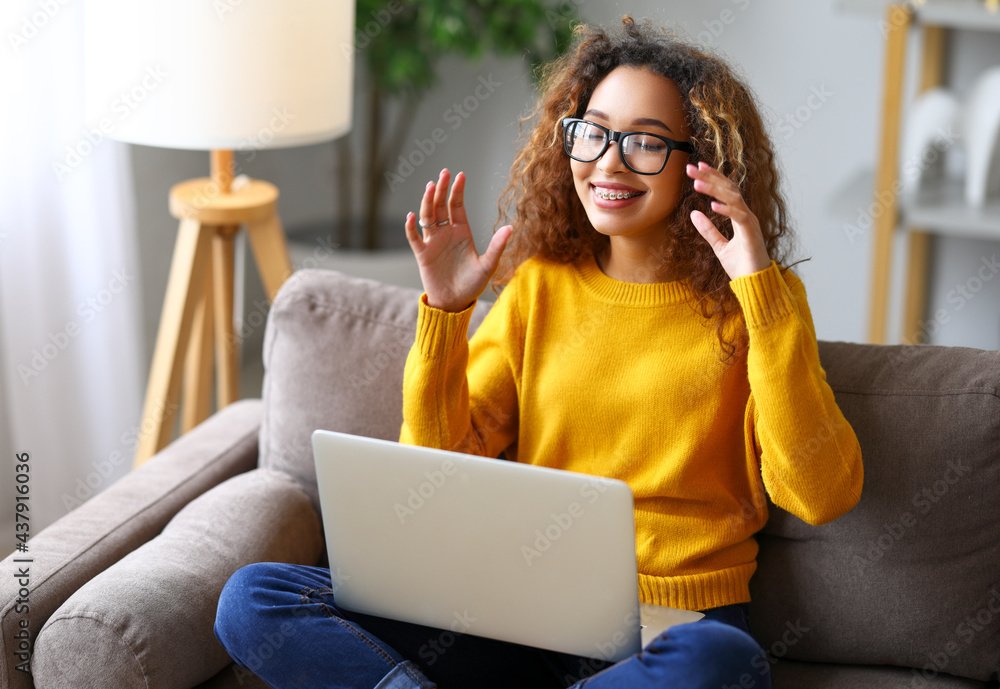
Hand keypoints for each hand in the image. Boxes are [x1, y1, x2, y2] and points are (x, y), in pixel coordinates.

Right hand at [404, 169, 511, 311]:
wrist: (455, 303)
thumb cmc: (472, 285)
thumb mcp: (488, 265)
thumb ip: (497, 246)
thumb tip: (510, 228)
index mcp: (461, 232)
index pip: (457, 206)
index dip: (457, 191)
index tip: (460, 175)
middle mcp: (446, 233)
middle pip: (441, 206)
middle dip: (442, 189)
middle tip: (444, 173)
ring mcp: (433, 242)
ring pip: (427, 217)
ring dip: (428, 202)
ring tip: (430, 187)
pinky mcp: (423, 254)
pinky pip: (415, 238)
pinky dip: (410, 227)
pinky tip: (411, 216)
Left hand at [687, 161, 770, 279]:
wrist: (755, 285)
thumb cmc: (742, 266)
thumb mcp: (720, 247)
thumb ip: (708, 230)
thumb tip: (694, 214)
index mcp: (740, 216)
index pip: (726, 190)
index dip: (713, 177)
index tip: (698, 166)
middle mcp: (747, 215)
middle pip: (729, 189)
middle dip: (710, 177)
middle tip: (691, 168)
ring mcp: (750, 223)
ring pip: (734, 198)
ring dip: (714, 189)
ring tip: (696, 183)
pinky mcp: (751, 234)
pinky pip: (739, 217)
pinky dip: (726, 210)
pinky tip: (711, 205)